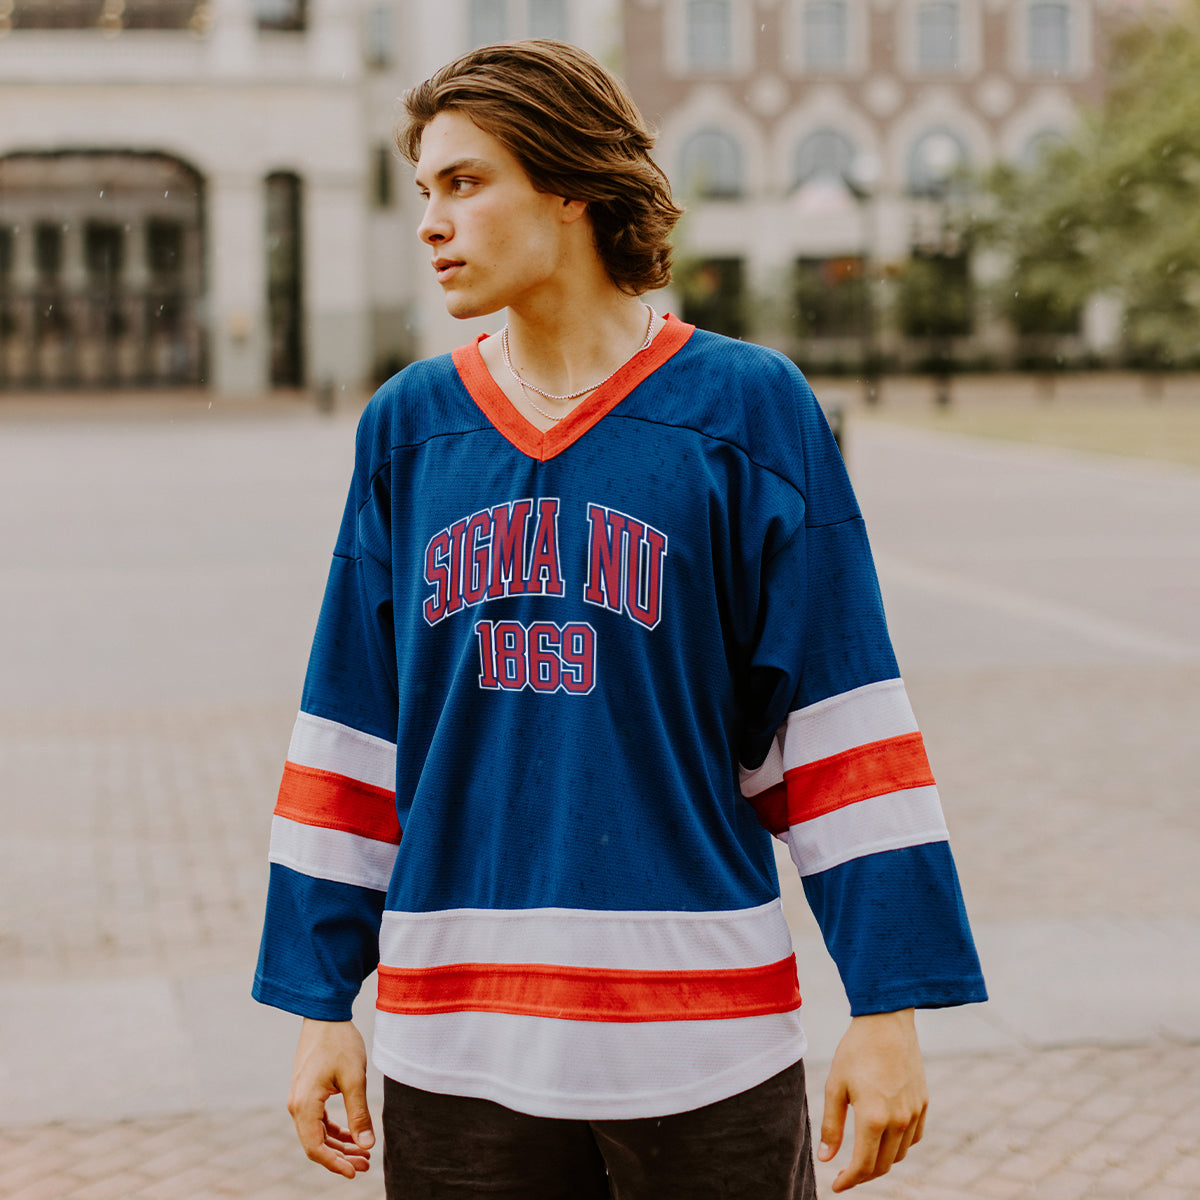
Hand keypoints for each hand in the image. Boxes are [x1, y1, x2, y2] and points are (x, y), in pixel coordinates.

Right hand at [287, 1018, 374, 1177]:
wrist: (325, 1015)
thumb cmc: (340, 1043)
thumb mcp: (355, 1078)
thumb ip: (359, 1113)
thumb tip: (367, 1144)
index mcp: (304, 1105)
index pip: (315, 1148)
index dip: (335, 1164)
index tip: (356, 1171)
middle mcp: (297, 1105)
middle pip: (316, 1143)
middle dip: (342, 1156)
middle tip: (368, 1163)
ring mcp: (300, 1098)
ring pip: (318, 1133)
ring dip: (340, 1144)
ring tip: (365, 1152)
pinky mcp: (307, 1092)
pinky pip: (318, 1120)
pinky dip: (335, 1130)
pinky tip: (353, 1134)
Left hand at [818, 1008, 926, 1192]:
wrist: (886, 1021)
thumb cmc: (855, 1051)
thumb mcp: (835, 1086)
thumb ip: (831, 1125)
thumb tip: (826, 1158)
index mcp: (874, 1118)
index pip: (863, 1165)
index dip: (849, 1180)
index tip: (836, 1186)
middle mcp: (898, 1120)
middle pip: (883, 1165)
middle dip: (863, 1175)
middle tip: (846, 1175)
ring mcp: (914, 1112)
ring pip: (899, 1153)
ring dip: (881, 1161)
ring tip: (863, 1157)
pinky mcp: (923, 1102)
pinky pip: (914, 1137)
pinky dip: (899, 1146)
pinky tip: (885, 1140)